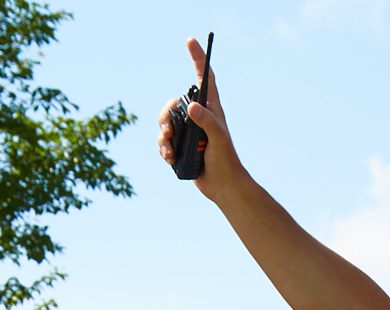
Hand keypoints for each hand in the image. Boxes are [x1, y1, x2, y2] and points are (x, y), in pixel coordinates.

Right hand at [157, 37, 232, 191]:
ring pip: (166, 122)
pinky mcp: (181, 145)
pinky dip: (163, 148)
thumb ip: (208, 122)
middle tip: (168, 131)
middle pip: (175, 103)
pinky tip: (170, 158)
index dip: (198, 58)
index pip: (205, 78)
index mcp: (211, 109)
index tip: (191, 41)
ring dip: (162, 135)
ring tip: (169, 150)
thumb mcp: (219, 140)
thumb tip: (193, 108)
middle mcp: (199, 117)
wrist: (223, 187)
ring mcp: (189, 131)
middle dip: (167, 115)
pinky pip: (164, 140)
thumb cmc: (226, 162)